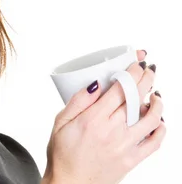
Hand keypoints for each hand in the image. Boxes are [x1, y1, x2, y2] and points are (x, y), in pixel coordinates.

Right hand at [43, 49, 165, 183]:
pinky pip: (155, 142)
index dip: (132, 72)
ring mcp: (125, 146)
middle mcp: (112, 131)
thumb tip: (95, 84)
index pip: (120, 89)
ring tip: (155, 94)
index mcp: (93, 120)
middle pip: (137, 99)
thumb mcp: (60, 122)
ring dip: (157, 103)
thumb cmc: (62, 154)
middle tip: (149, 69)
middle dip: (147, 79)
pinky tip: (159, 120)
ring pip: (151, 118)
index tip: (137, 62)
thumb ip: (78, 101)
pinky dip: (162, 129)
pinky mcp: (133, 160)